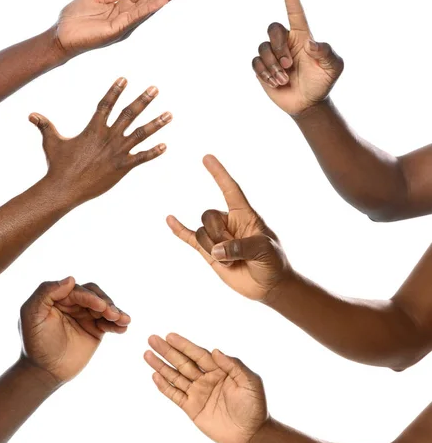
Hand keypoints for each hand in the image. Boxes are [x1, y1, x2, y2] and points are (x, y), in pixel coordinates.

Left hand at [19, 277, 129, 386]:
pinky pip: (109, 323)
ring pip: (105, 307)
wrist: (45, 371)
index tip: (100, 306)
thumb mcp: (31, 314)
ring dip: (115, 311)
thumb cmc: (34, 342)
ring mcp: (86, 316)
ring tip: (123, 320)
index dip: (90, 297)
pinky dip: (118, 324)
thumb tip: (71, 279)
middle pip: (95, 295)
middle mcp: (73, 303)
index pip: (77, 290)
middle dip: (106, 303)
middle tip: (113, 314)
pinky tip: (123, 327)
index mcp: (58, 296)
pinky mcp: (96, 330)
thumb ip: (45, 293)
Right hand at [29, 78, 171, 206]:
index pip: (106, 104)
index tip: (125, 79)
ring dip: (156, 123)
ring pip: (141, 134)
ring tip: (170, 114)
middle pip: (129, 114)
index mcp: (93, 129)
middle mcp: (107, 137)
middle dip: (143, 100)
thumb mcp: (51, 142)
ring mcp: (117, 153)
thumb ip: (45, 125)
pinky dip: (153, 153)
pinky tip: (165, 146)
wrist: (64, 188)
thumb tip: (30, 114)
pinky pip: (141, 158)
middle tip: (156, 88)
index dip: (115, 90)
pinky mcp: (122, 168)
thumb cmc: (57, 165)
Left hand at [52, 0, 189, 57]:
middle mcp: (125, 18)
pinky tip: (160, 1)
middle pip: (150, 0)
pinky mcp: (116, 30)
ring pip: (147, 8)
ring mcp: (123, 25)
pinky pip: (135, 17)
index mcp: (121, 8)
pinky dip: (148, 8)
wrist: (61, 36)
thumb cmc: (74, 20)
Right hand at [144, 333, 267, 442]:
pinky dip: (164, 386)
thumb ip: (233, 365)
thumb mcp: (250, 382)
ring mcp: (197, 393)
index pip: (198, 354)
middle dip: (167, 351)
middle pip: (182, 362)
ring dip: (161, 366)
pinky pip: (175, 395)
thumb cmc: (255, 405)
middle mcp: (205, 378)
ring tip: (147, 354)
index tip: (169, 336)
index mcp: (219, 369)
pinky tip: (155, 376)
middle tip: (152, 339)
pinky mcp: (192, 409)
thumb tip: (216, 350)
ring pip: (175, 376)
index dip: (184, 345)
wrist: (253, 434)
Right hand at [167, 155, 290, 301]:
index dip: (219, 174)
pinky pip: (190, 238)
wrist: (268, 285)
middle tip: (237, 253)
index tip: (206, 157)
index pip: (230, 189)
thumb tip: (216, 249)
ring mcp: (218, 236)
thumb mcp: (264, 250)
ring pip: (201, 233)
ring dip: (213, 250)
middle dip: (218, 235)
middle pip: (208, 216)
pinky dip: (179, 229)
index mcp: (245, 215)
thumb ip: (241, 247)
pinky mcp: (209, 252)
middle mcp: (229, 222)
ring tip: (232, 261)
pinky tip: (169, 219)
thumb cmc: (273, 262)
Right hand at [252, 0, 343, 115]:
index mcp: (302, 36)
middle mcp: (286, 42)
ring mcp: (273, 56)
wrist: (308, 103)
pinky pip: (256, 63)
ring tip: (285, 79)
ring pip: (263, 49)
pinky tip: (276, 82)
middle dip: (279, 48)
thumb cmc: (322, 82)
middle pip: (274, 30)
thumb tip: (310, 43)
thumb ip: (326, 52)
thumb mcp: (333, 67)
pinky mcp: (263, 69)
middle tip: (290, 66)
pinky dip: (265, 73)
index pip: (295, 11)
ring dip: (274, 66)